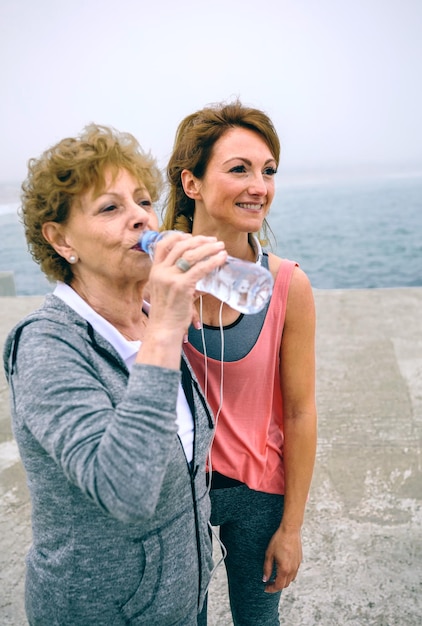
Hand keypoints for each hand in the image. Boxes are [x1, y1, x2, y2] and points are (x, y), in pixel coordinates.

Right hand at [142, 233, 226, 356]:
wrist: (162, 330)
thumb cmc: (167, 314)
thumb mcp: (166, 291)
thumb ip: (178, 281)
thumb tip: (198, 278)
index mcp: (155, 271)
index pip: (162, 245)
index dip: (177, 236)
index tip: (191, 236)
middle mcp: (161, 272)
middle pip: (180, 246)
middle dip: (199, 240)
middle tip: (213, 240)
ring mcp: (170, 278)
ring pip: (191, 254)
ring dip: (209, 248)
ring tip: (221, 247)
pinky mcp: (181, 287)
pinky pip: (200, 268)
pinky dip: (213, 261)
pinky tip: (222, 258)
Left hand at [262, 526, 302, 592]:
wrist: (290, 530)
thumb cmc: (279, 540)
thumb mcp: (269, 554)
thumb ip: (267, 568)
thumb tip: (265, 579)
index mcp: (284, 569)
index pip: (278, 585)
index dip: (271, 589)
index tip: (266, 588)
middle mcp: (292, 569)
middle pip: (285, 584)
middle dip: (277, 586)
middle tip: (269, 582)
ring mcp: (297, 565)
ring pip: (291, 579)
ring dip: (283, 581)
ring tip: (275, 576)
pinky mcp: (299, 560)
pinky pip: (294, 572)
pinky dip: (288, 575)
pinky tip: (282, 568)